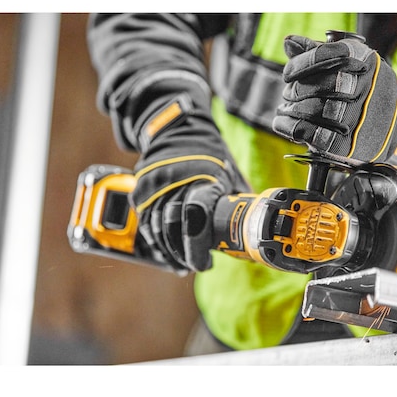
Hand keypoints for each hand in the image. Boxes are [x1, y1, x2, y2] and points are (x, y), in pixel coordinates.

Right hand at [130, 93, 248, 272]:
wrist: (182, 131)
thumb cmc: (212, 157)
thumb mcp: (232, 175)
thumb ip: (240, 202)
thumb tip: (255, 232)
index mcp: (204, 178)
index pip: (196, 216)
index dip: (198, 246)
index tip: (206, 263)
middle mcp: (176, 181)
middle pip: (173, 227)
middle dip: (184, 253)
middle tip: (196, 264)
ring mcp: (155, 185)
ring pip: (156, 228)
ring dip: (169, 251)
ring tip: (183, 262)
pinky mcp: (141, 190)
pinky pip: (145, 222)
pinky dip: (155, 241)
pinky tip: (167, 251)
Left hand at [272, 35, 396, 164]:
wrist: (392, 128)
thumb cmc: (361, 90)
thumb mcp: (348, 64)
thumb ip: (317, 52)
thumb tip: (289, 41)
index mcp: (364, 60)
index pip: (326, 55)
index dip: (301, 64)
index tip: (288, 74)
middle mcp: (364, 87)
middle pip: (318, 84)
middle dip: (296, 90)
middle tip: (290, 93)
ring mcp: (356, 117)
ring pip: (312, 109)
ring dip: (292, 109)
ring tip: (287, 108)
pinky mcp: (345, 143)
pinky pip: (309, 132)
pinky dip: (289, 126)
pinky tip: (283, 122)